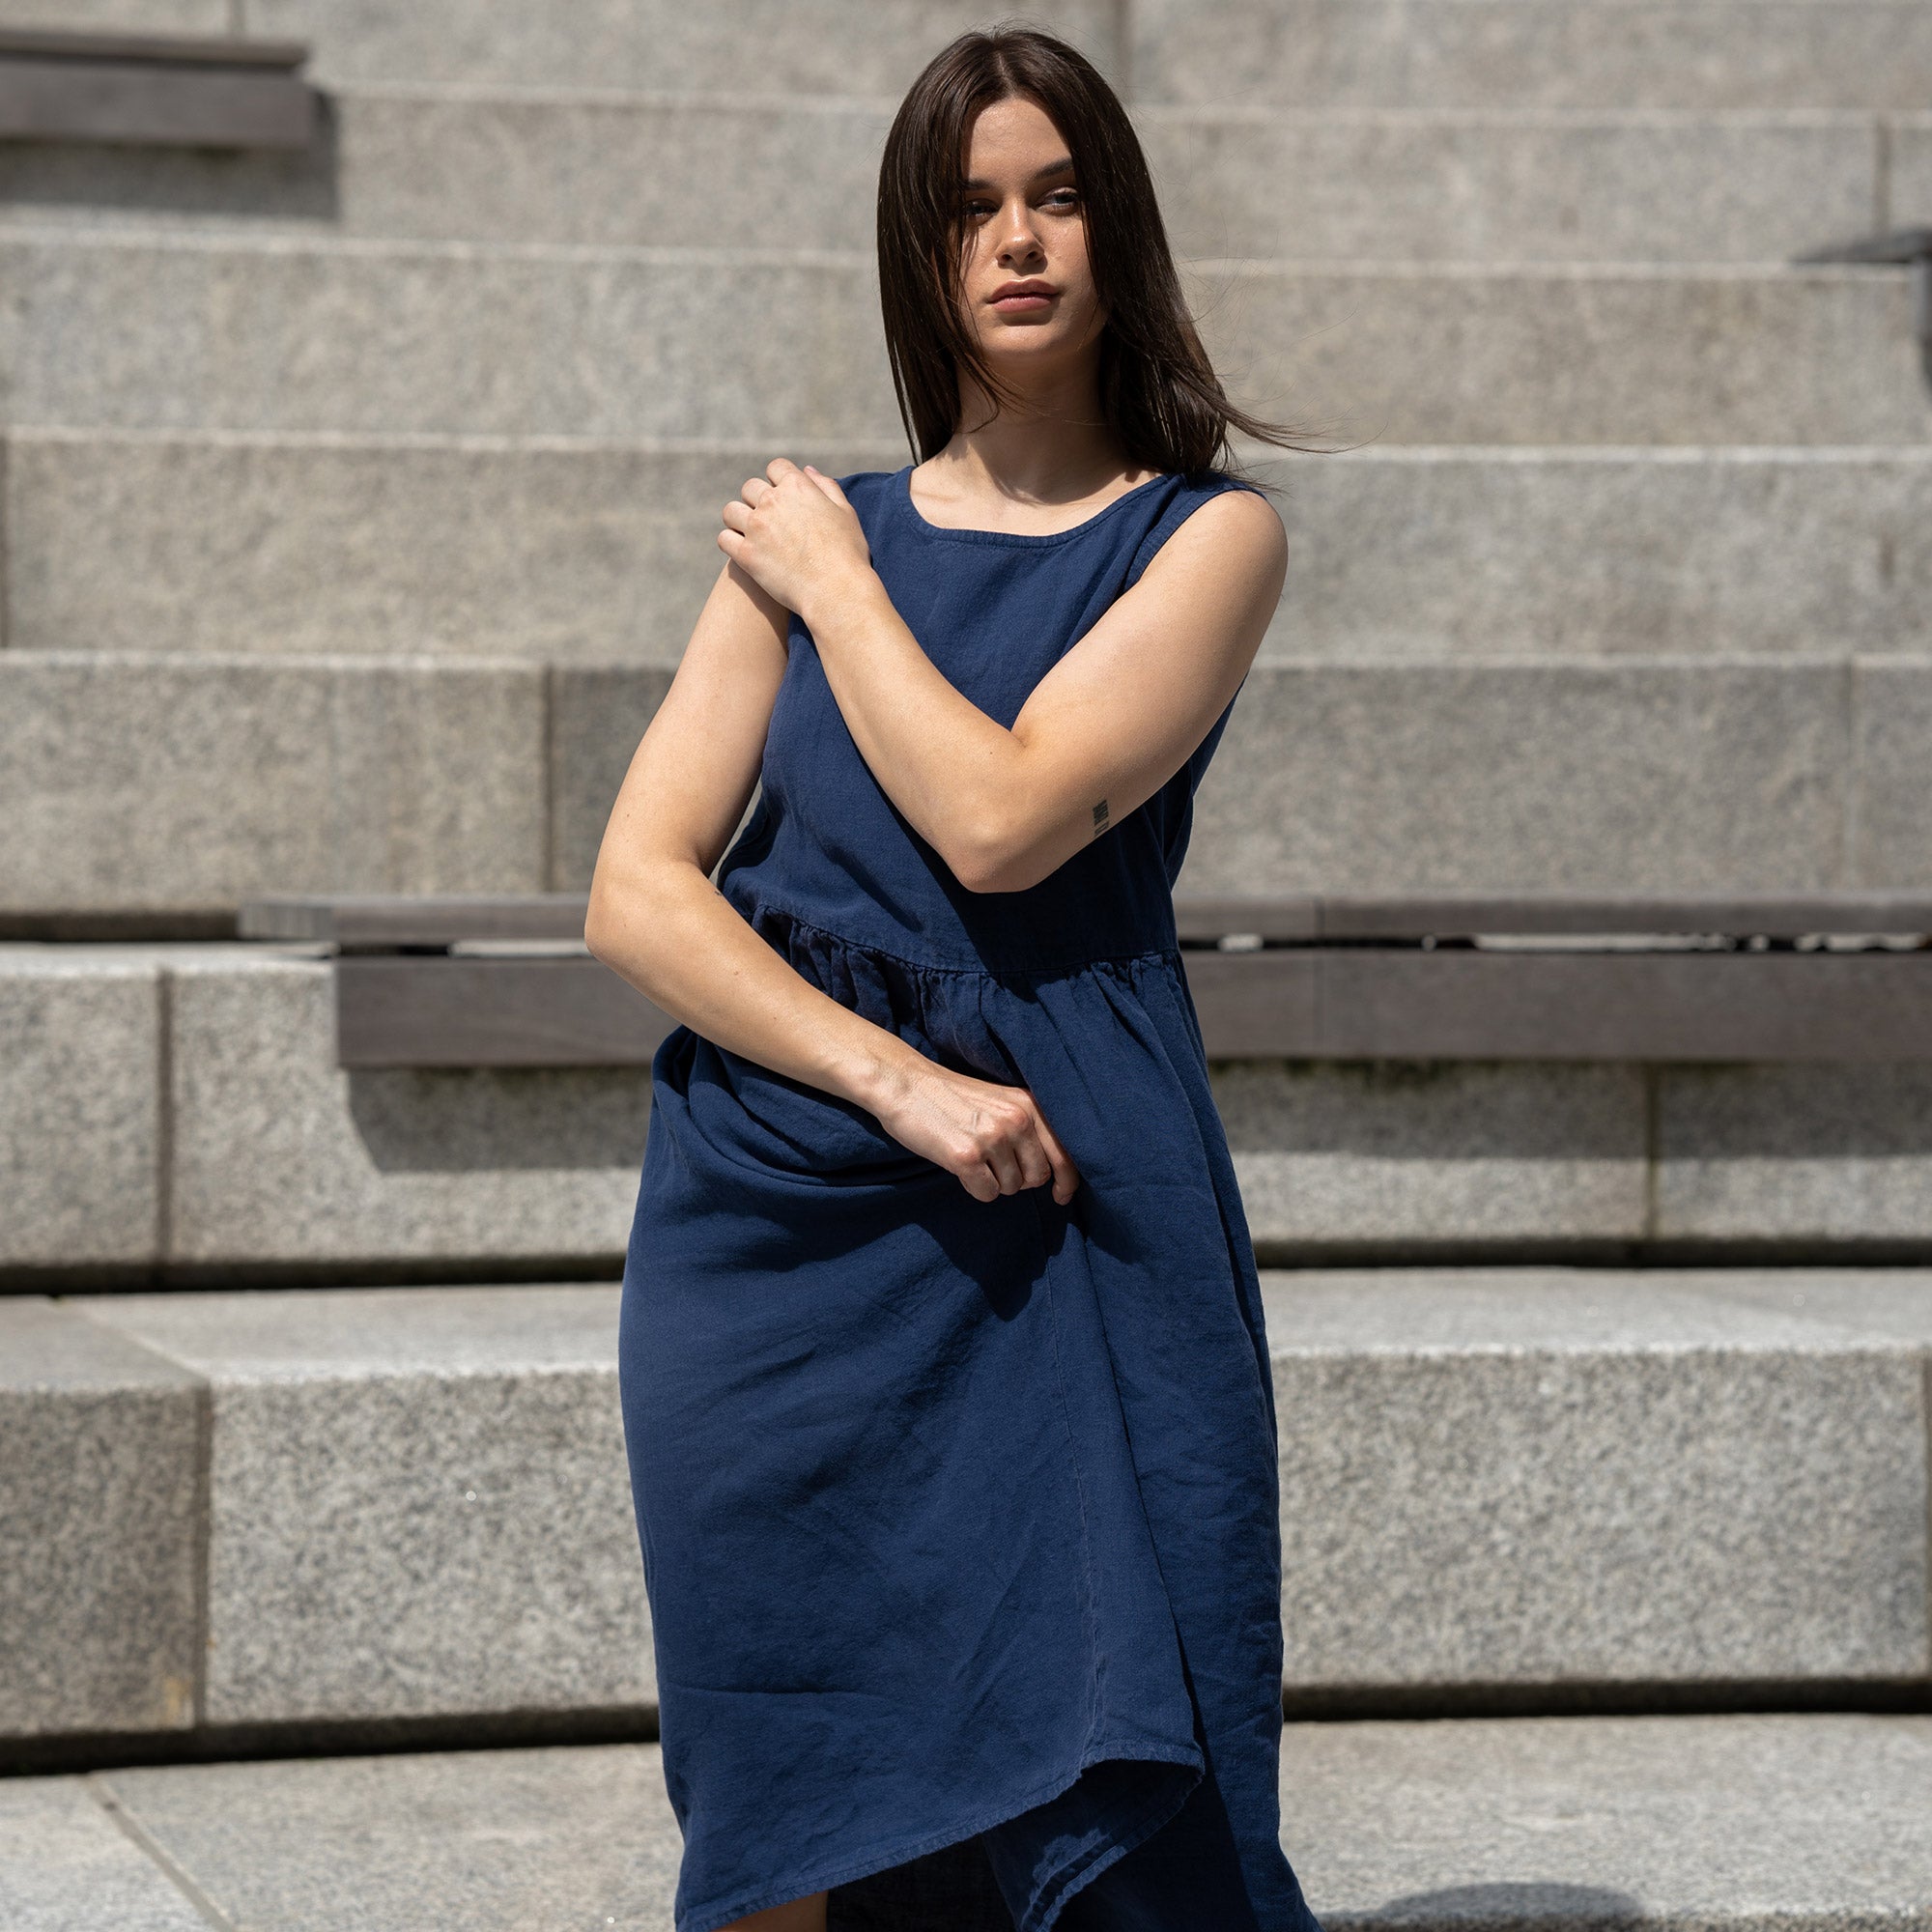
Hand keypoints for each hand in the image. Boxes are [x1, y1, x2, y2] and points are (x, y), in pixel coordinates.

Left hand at [719, 458, 873, 622]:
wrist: (837, 591)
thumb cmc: (848, 554)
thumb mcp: (845, 513)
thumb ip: (826, 487)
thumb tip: (806, 470)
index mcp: (798, 487)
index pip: (775, 467)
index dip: (777, 480)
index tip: (781, 496)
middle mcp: (773, 501)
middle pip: (750, 487)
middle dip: (757, 500)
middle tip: (767, 520)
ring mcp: (756, 527)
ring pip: (731, 511)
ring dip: (738, 519)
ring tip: (750, 534)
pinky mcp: (746, 554)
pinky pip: (724, 539)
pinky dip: (731, 543)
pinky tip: (742, 551)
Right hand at [866, 1052, 1080, 1205]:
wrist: (905, 1085)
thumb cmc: (951, 1098)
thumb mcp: (999, 1102)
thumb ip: (1027, 1128)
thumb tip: (1049, 1173)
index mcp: (1028, 1104)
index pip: (1064, 1152)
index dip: (1067, 1181)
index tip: (1060, 1196)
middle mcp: (1017, 1119)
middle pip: (1038, 1176)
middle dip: (1018, 1181)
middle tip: (994, 1167)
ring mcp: (993, 1138)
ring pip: (1011, 1188)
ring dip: (992, 1182)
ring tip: (971, 1158)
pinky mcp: (967, 1157)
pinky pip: (987, 1193)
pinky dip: (974, 1188)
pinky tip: (960, 1168)